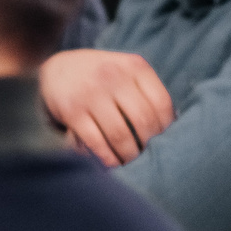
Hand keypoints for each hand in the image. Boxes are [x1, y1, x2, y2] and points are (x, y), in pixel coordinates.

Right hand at [40, 49, 174, 166]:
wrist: (57, 68)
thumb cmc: (102, 75)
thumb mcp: (126, 70)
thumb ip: (146, 90)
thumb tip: (173, 125)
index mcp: (134, 66)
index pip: (161, 103)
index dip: (166, 128)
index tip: (163, 140)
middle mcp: (114, 76)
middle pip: (143, 121)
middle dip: (148, 145)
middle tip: (147, 155)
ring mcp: (91, 93)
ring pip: (120, 135)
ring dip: (128, 155)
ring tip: (130, 161)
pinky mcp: (72, 111)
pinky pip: (95, 142)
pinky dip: (106, 158)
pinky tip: (111, 163)